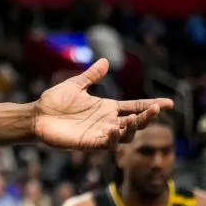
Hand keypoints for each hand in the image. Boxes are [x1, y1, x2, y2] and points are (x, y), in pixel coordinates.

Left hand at [34, 59, 173, 148]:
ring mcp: (99, 133)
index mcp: (106, 108)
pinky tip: (112, 129)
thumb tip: (106, 61)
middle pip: (135, 122)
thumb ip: (91, 76)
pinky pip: (106, 144)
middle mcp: (106, 122)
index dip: (150, 105)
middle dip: (147, 117)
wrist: (36, 116)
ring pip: (125, 135)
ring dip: (132, 128)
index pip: (134, 107)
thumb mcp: (75, 86)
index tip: (169, 103)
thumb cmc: (53, 102)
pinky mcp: (88, 143)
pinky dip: (112, 138)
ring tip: (134, 118)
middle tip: (157, 109)